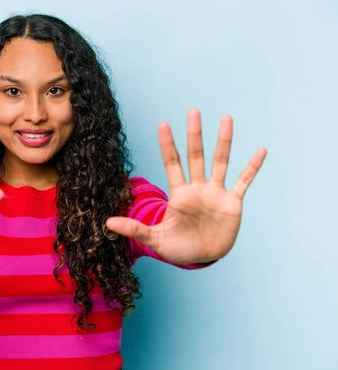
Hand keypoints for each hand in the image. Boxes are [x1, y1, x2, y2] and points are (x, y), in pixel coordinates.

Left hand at [106, 109, 266, 264]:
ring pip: (220, 161)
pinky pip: (244, 181)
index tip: (162, 124)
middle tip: (193, 111)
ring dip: (223, 141)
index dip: (167, 144)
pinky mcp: (232, 203)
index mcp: (179, 194)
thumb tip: (107, 223)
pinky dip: (252, 167)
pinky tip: (261, 150)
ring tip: (226, 119)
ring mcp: (216, 193)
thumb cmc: (178, 248)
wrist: (202, 258)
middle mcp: (197, 188)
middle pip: (195, 156)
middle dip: (194, 134)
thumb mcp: (155, 238)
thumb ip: (134, 229)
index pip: (172, 163)